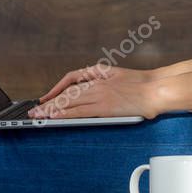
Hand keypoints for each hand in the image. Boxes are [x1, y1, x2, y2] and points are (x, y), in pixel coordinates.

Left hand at [28, 64, 156, 119]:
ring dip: (51, 109)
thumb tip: (92, 91)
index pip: (71, 80)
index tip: (47, 97)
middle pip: (66, 93)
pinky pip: (78, 112)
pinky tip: (54, 118)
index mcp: (100, 73)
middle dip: (48, 102)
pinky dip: (63, 114)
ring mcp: (99, 95)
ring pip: (68, 102)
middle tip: (35, 111)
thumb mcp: (120, 75)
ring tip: (38, 117)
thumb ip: (104, 80)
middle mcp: (96, 83)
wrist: (156, 89)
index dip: (56, 89)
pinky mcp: (103, 107)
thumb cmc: (143, 85)